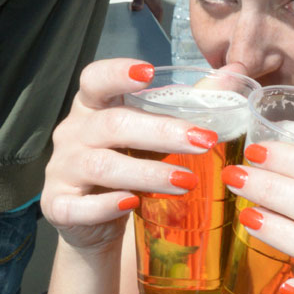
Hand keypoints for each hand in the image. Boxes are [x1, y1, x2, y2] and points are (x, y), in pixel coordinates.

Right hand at [41, 57, 225, 250]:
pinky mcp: (59, 205)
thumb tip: (235, 74)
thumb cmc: (129, 163)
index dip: (117, 73)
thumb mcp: (154, 132)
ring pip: (101, 165)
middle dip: (162, 132)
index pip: (95, 79)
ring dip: (147, 173)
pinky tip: (131, 204)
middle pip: (113, 124)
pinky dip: (105, 205)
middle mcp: (73, 133)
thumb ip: (190, 102)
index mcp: (92, 106)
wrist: (95, 221)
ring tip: (187, 181)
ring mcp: (61, 170)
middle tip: (204, 141)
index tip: (148, 73)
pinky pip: (78, 205)